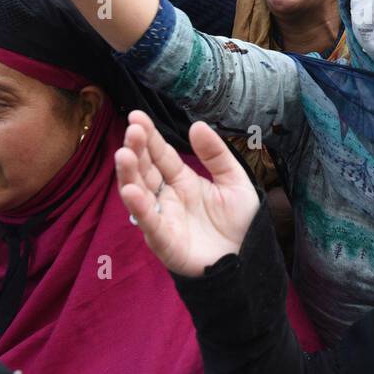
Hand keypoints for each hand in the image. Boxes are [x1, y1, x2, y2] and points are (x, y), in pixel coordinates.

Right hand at [117, 113, 257, 277]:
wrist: (250, 258)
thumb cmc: (240, 221)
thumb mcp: (234, 180)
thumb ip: (216, 154)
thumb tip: (196, 125)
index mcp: (183, 181)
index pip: (160, 155)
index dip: (148, 137)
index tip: (137, 116)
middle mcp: (168, 197)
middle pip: (145, 170)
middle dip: (136, 150)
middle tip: (132, 130)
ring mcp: (164, 218)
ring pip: (140, 193)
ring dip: (129, 174)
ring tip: (124, 154)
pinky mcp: (165, 241)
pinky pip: (149, 222)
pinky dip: (139, 207)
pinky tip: (132, 190)